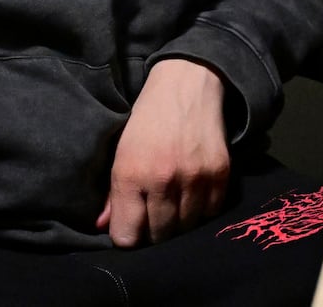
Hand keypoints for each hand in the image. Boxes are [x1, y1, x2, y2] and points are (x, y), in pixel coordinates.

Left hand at [97, 58, 230, 246]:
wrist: (187, 85)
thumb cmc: (147, 121)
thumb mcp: (121, 153)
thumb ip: (113, 194)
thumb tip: (102, 227)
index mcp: (130, 174)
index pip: (127, 237)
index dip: (128, 236)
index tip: (132, 226)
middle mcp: (162, 180)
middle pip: (158, 236)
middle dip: (154, 230)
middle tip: (154, 213)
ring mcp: (194, 178)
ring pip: (186, 227)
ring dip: (179, 221)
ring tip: (174, 203)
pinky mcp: (220, 174)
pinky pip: (210, 213)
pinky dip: (202, 210)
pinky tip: (194, 194)